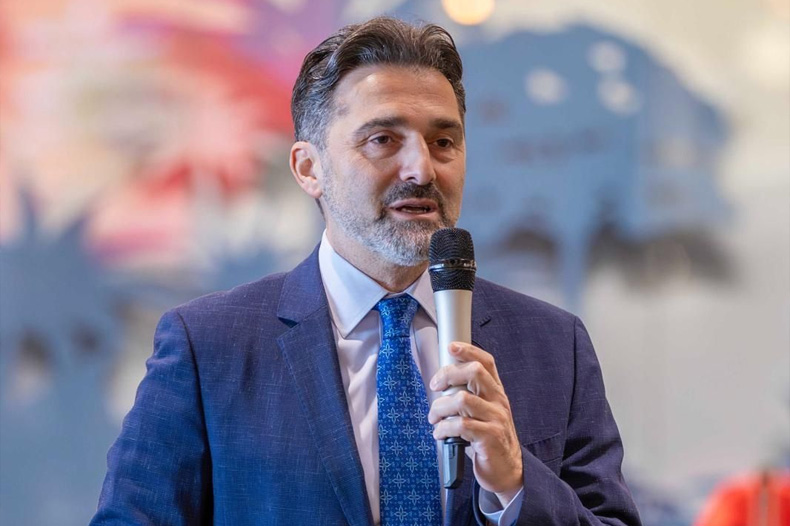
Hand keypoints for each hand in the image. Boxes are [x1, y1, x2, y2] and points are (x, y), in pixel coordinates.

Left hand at [428, 342, 522, 504]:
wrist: (507, 470)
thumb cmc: (488, 438)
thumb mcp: (483, 412)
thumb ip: (468, 395)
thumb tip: (441, 381)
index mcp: (495, 392)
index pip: (486, 362)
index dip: (469, 350)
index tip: (451, 347)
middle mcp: (498, 401)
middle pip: (474, 372)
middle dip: (448, 375)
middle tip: (435, 387)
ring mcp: (496, 418)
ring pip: (462, 400)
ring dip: (440, 408)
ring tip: (434, 418)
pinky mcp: (490, 437)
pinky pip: (461, 425)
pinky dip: (444, 429)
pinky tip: (440, 434)